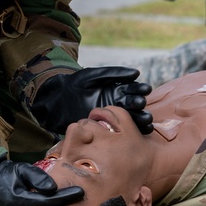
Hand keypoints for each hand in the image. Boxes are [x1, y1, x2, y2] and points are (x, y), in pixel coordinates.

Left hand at [31, 66, 152, 134]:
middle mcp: (117, 103)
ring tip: (146, 120)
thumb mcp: (95, 75)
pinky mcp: (106, 128)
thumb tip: (136, 73)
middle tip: (141, 104)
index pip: (133, 90)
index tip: (146, 90)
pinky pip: (121, 131)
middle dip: (139, 104)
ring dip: (141, 119)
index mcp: (117, 89)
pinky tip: (140, 132)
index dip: (140, 89)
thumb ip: (114, 73)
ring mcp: (113, 117)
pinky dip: (133, 131)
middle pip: (134, 104)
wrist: (58, 99)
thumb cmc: (76, 84)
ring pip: (131, 118)